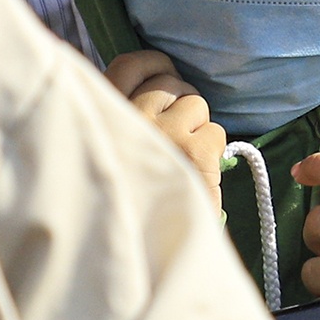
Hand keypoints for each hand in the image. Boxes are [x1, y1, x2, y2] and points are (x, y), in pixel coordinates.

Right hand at [105, 51, 225, 211]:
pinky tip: (200, 172)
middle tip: (181, 132)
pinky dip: (213, 149)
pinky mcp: (195, 151)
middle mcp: (131, 119)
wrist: (152, 255)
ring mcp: (163, 132)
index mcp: (105, 119)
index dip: (150, 63)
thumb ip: (124, 122)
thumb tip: (154, 88)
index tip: (163, 70)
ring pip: (196, 104)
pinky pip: (215, 131)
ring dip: (198, 126)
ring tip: (187, 158)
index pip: (127, 66)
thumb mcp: (114, 156)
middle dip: (181, 101)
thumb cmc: (132, 208)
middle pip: (168, 83)